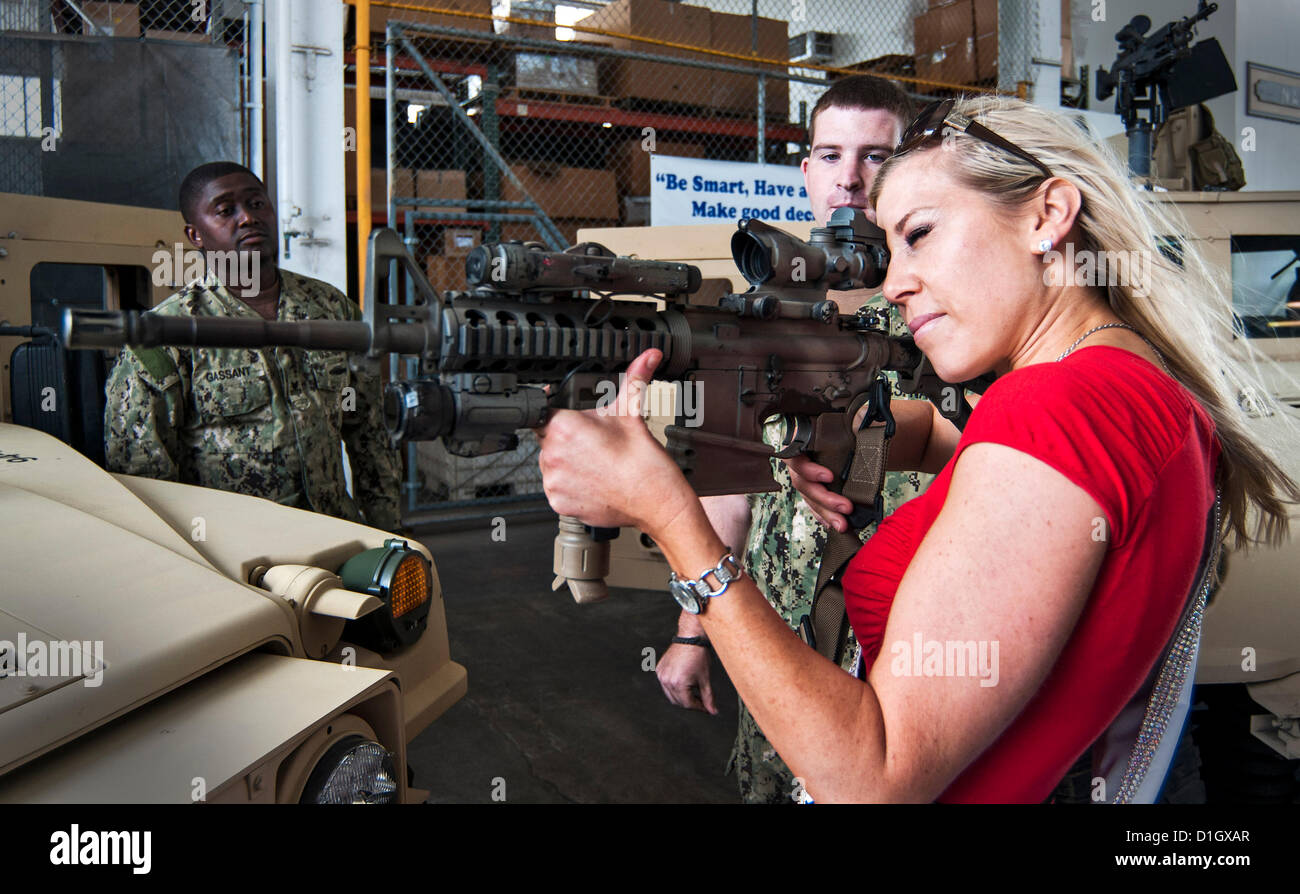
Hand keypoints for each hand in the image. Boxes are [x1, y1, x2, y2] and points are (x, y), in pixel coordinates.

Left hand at [536, 349, 695, 534]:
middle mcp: (552, 455)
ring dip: (568, 461)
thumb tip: (648, 356)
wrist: (655, 500)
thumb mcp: (632, 411)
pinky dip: (571, 484)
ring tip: (596, 463)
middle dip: (567, 437)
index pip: (545, 410)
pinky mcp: (559, 502)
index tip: (573, 417)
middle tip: (594, 442)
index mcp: (564, 427)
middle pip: (548, 437)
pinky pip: (557, 487)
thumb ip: (634, 377)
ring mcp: (554, 481)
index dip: (559, 411)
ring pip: (552, 463)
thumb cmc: (643, 460)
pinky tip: (593, 480)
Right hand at [656, 643, 717, 713]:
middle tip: (702, 701)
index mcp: (678, 683)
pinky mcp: (659, 669)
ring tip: (693, 691)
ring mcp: (661, 675)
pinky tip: (684, 682)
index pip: (688, 703)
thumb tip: (713, 712)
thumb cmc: (699, 656)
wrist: (690, 638)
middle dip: (690, 703)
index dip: (699, 707)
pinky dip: (674, 687)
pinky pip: (666, 685)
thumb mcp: (705, 679)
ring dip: (681, 696)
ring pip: (670, 694)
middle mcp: (667, 680)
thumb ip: (708, 698)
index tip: (707, 708)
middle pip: (678, 701)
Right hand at [782, 401, 875, 533]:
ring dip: (825, 512)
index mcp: (804, 438)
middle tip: (845, 506)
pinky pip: (814, 505)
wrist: (866, 428)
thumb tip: (862, 418)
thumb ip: (858, 416)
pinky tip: (834, 524)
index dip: (809, 469)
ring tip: (843, 524)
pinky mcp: (816, 487)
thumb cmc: (857, 420)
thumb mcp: (858, 414)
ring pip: (809, 497)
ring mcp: (807, 475)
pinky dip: (824, 515)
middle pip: (802, 482)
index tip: (829, 476)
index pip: (794, 455)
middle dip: (823, 498)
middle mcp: (801, 458)